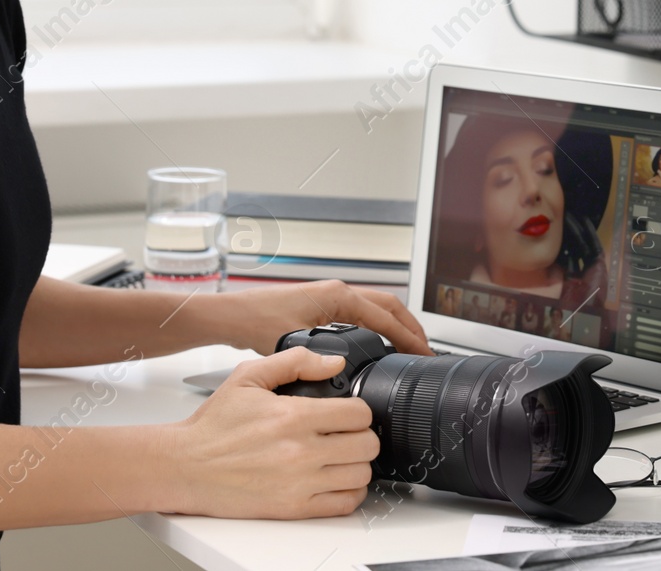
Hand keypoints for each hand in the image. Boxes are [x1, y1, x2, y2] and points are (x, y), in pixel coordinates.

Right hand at [166, 348, 378, 518]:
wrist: (186, 466)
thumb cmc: (214, 425)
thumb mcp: (248, 377)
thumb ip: (295, 362)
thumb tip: (333, 363)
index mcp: (293, 417)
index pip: (359, 414)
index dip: (359, 409)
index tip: (349, 411)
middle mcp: (300, 452)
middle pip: (366, 445)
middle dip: (362, 435)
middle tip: (348, 433)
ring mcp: (299, 483)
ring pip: (360, 475)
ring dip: (357, 464)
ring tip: (342, 456)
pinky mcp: (293, 508)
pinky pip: (344, 504)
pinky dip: (348, 492)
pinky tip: (335, 479)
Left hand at [205, 280, 430, 356]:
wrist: (233, 316)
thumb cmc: (256, 321)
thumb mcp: (294, 341)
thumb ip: (321, 355)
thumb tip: (345, 367)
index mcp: (338, 296)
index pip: (386, 316)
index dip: (409, 337)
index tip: (424, 353)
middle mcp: (338, 292)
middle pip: (390, 305)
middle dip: (411, 327)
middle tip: (427, 351)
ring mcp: (332, 297)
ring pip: (377, 307)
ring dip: (397, 324)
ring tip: (411, 347)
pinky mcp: (324, 306)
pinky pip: (363, 312)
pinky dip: (380, 325)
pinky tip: (381, 343)